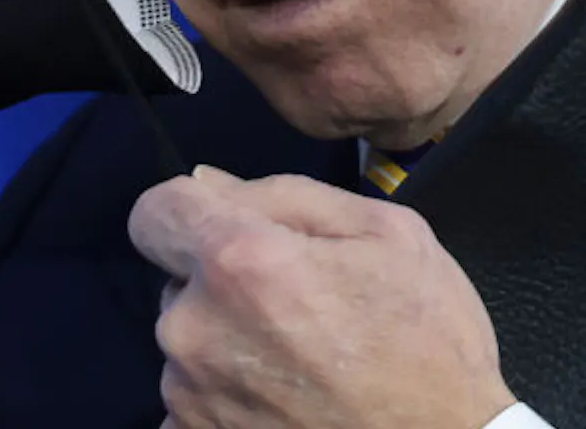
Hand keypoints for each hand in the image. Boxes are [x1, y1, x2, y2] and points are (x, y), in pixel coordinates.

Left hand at [129, 166, 515, 428]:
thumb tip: (208, 183)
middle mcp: (193, 330)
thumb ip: (286, 194)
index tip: (235, 229)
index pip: (156, 211)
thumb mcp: (388, 233)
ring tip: (303, 361)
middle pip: (178, 280)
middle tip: (302, 306)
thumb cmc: (429, 343)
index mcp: (239, 262)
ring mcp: (189, 397)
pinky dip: (231, 395)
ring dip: (230, 340)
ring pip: (190, 340)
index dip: (195, 210)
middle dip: (226, 280)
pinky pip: (195, 398)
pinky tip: (289, 401)